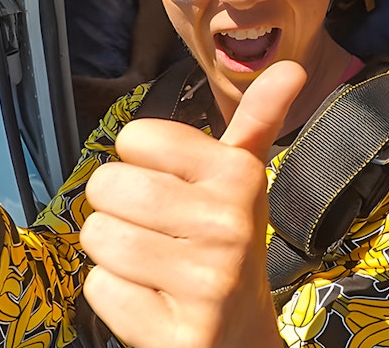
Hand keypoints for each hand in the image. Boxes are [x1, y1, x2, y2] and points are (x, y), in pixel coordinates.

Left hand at [81, 61, 306, 347]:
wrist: (241, 339)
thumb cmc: (227, 248)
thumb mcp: (243, 183)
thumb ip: (256, 122)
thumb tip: (290, 68)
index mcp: (239, 176)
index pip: (134, 138)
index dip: (140, 165)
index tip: (172, 190)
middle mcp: (229, 225)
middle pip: (107, 186)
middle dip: (118, 211)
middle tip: (155, 232)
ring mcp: (207, 282)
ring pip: (98, 236)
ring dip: (114, 255)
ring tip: (153, 266)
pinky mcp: (179, 331)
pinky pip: (99, 289)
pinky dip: (116, 298)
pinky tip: (153, 301)